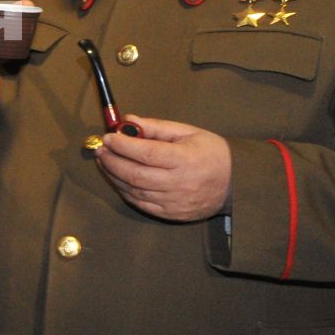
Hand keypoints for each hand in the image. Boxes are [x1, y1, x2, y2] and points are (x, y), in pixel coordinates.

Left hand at [95, 117, 232, 221]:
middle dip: (112, 160)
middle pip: (135, 174)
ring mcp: (173, 202)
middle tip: (101, 149)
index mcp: (185, 160)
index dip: (123, 145)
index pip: (146, 154)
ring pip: (134, 190)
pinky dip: (124, 190)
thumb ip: (157, 127)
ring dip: (114, 175)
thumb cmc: (211, 154)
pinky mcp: (170, 214)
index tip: (109, 137)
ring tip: (105, 161)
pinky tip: (118, 178)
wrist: (234, 184)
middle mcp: (179, 183)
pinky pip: (139, 203)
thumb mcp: (188, 132)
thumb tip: (128, 121)